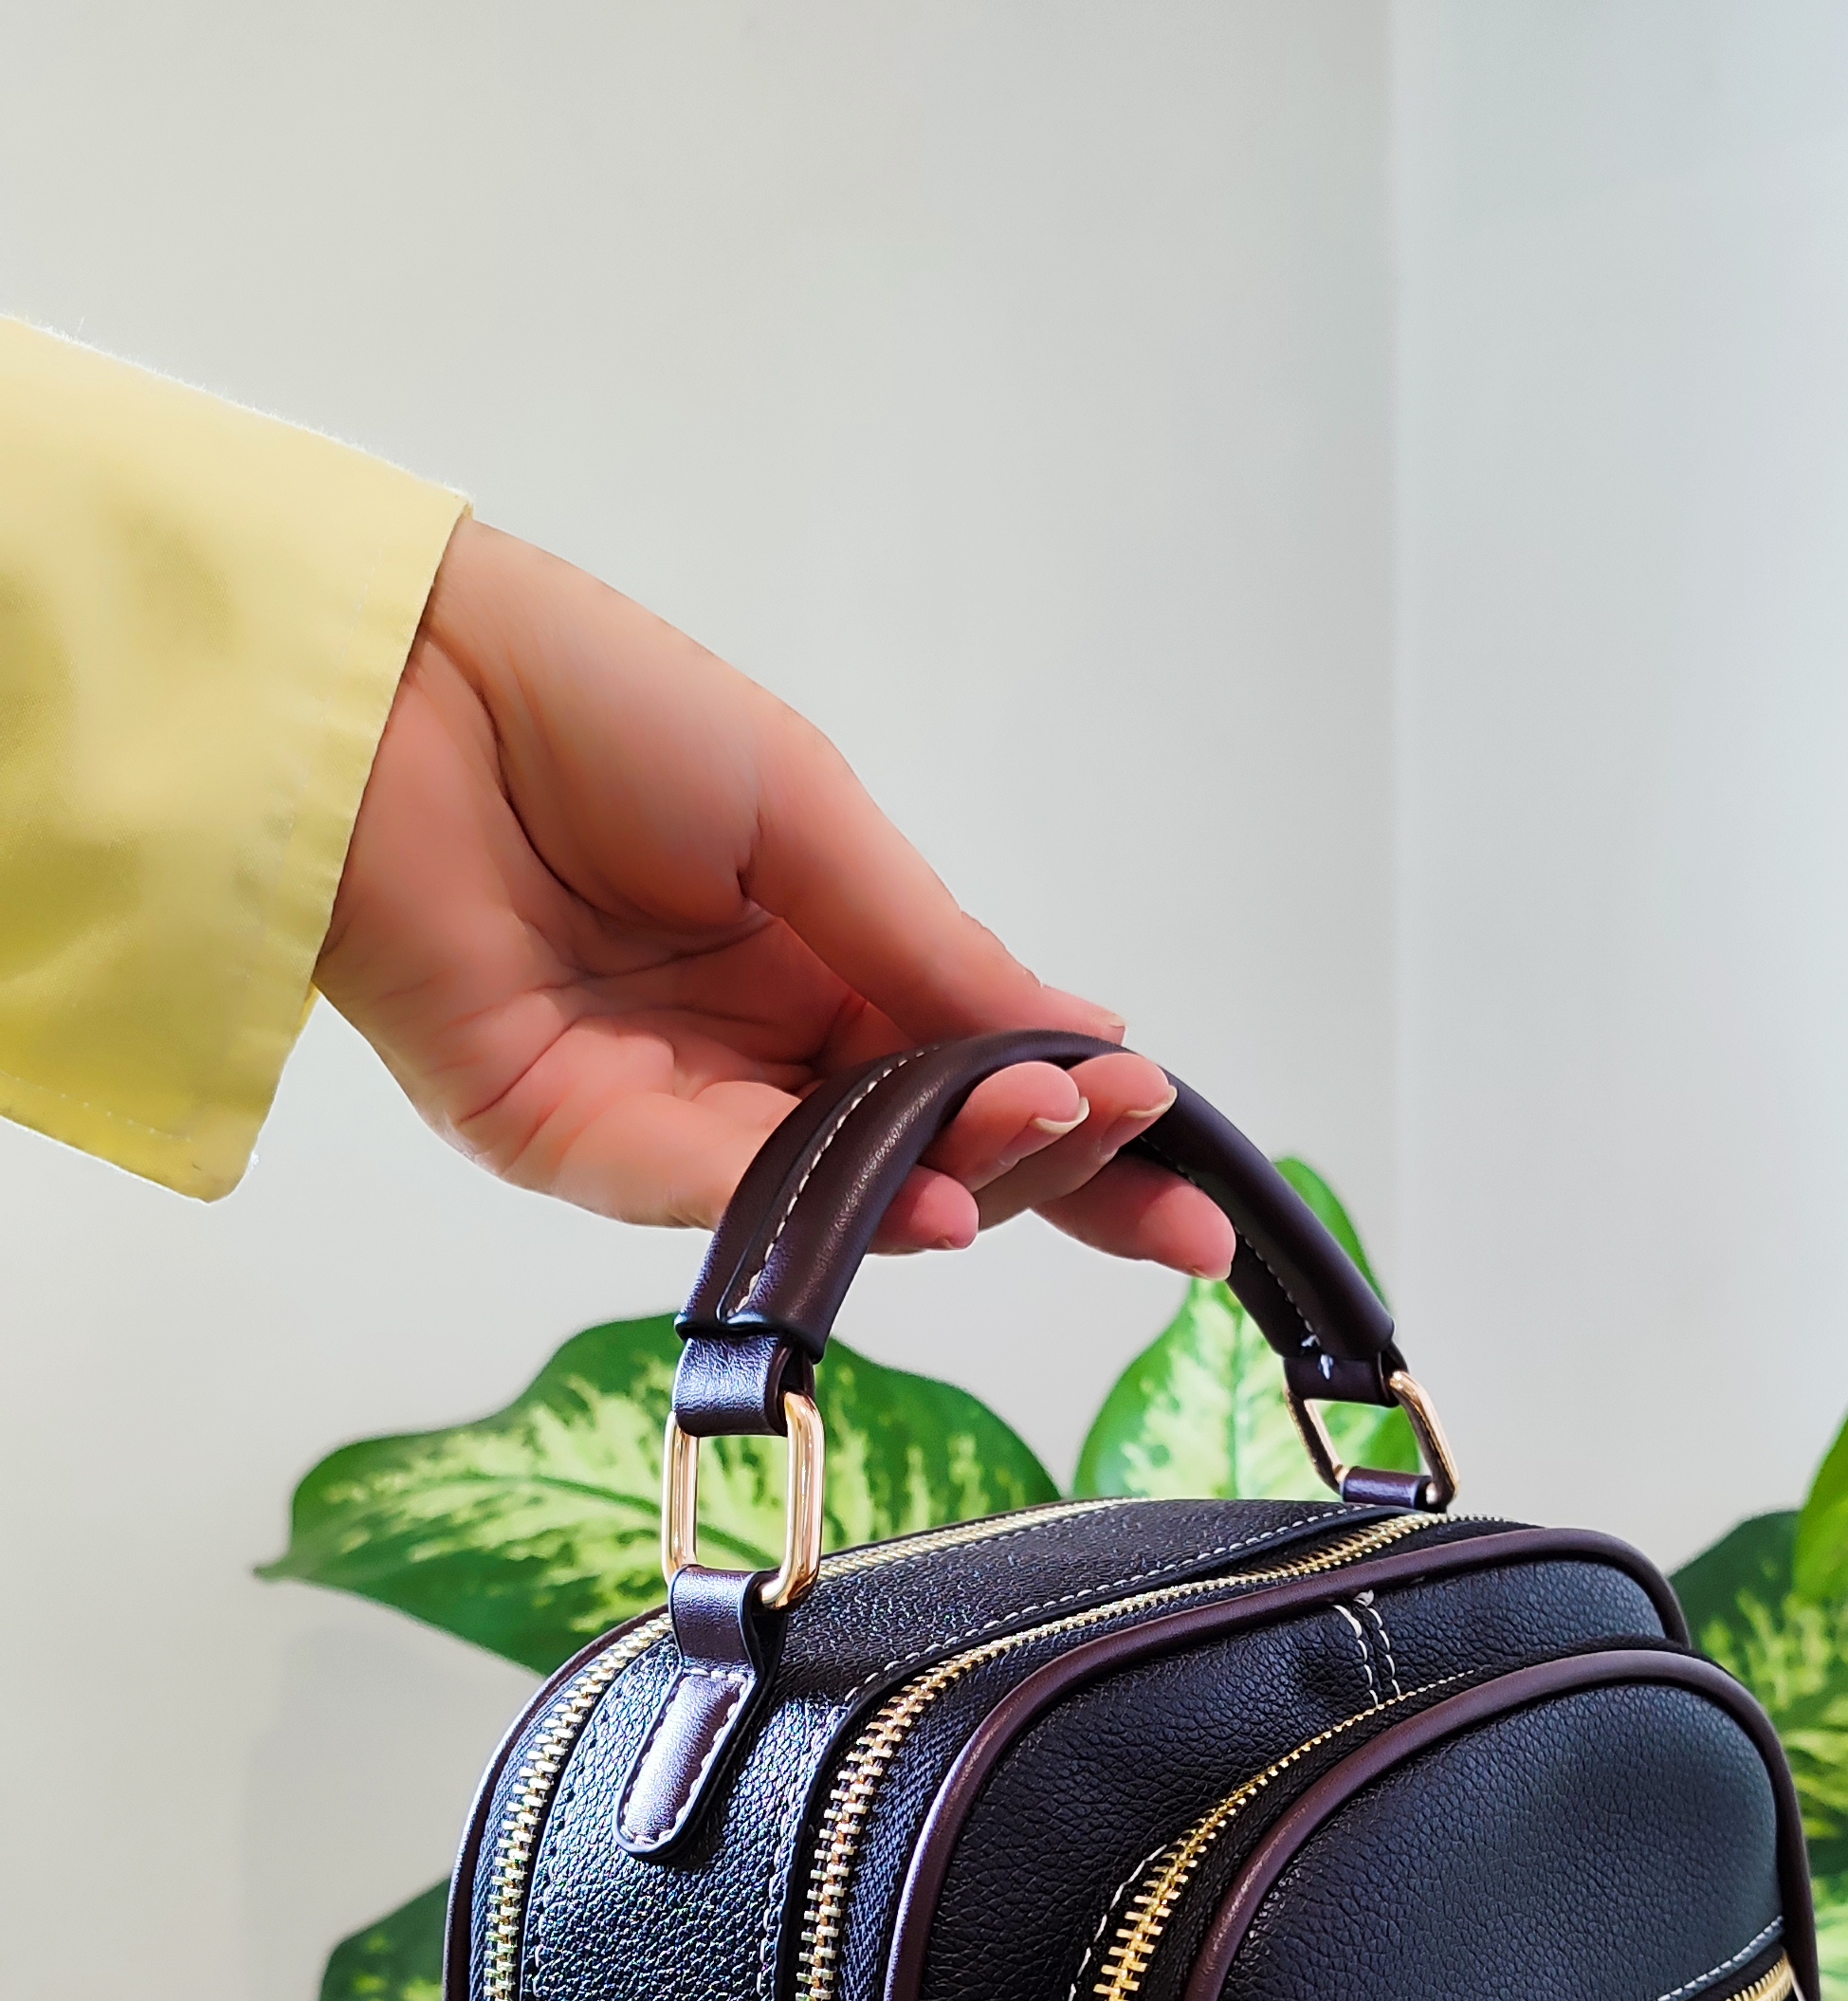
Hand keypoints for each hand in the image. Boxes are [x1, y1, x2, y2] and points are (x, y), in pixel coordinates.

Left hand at [317, 517, 1234, 1275]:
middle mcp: (749, 1057)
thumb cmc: (587, 704)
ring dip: (967, 1178)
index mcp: (813, 964)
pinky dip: (839, 1210)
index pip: (973, 1081)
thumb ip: (930, 945)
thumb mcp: (805, 811)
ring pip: (843, 1194)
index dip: (1085, 1133)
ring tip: (1062, 1134)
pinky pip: (725, 1197)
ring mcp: (665, 1113)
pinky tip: (943, 1202)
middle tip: (1143, 1153)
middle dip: (1053, 1169)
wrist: (396, 686)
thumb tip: (1079, 1040)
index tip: (1195, 1175)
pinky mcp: (573, 1147)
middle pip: (927, 1161)